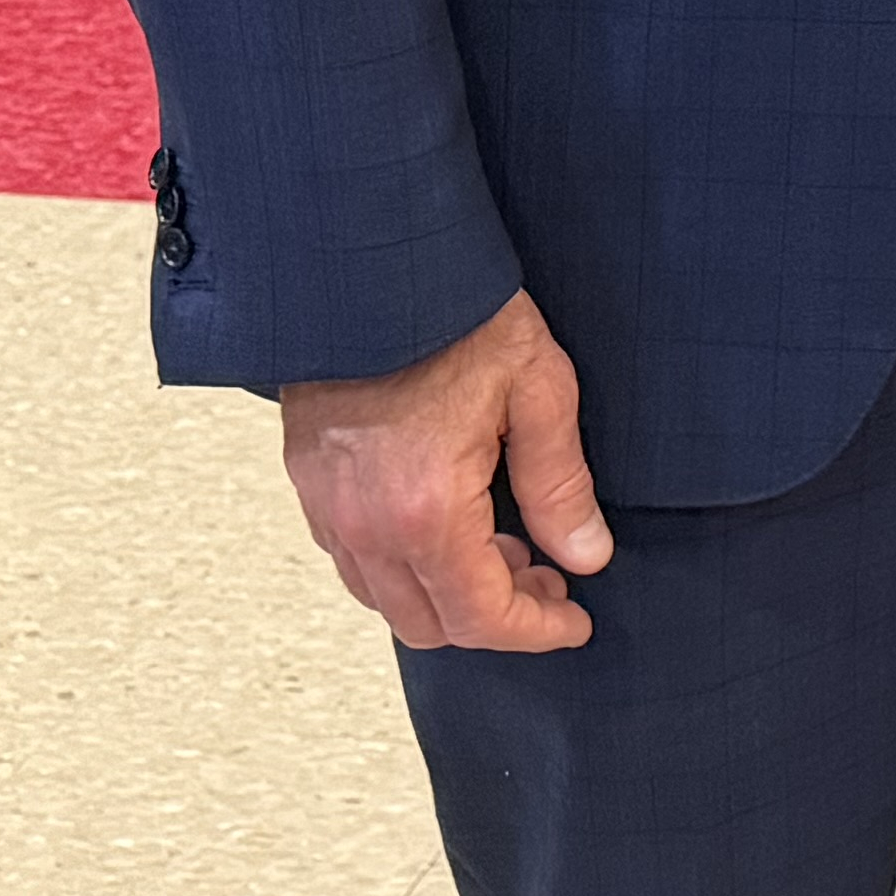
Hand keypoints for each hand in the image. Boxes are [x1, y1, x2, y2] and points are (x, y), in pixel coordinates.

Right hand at [282, 289, 609, 651]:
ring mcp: (328, 509)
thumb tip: (586, 557)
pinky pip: (356, 562)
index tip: (574, 621)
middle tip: (548, 576)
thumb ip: (560, 485)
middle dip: (497, 617)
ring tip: (505, 544)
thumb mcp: (538, 389)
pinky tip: (451, 522)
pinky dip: (406, 567)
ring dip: (448, 595)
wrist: (371, 265)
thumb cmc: (459, 314)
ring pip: (388, 600)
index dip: (535, 630)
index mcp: (425, 509)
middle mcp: (364, 525)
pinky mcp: (310, 485)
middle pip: (430, 626)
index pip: (480, 617)